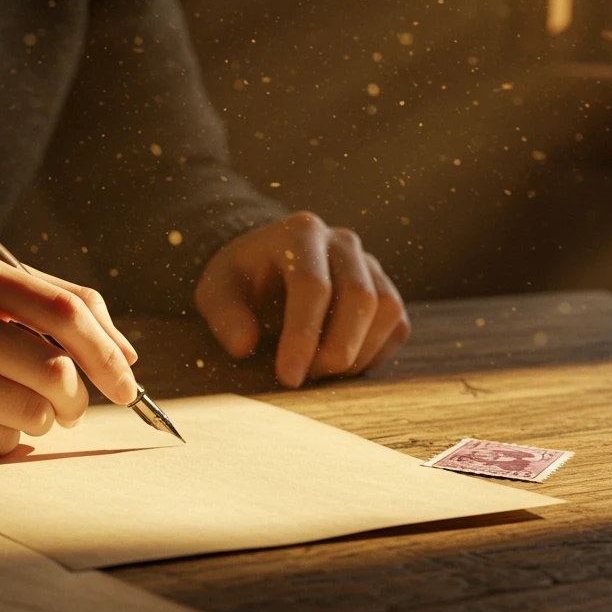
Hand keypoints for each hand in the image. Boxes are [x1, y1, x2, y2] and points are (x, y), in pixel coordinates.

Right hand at [0, 248, 138, 455]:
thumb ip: (36, 300)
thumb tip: (122, 352)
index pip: (66, 310)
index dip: (110, 351)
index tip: (127, 380)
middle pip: (55, 371)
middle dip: (78, 399)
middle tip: (70, 407)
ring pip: (30, 414)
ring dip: (38, 421)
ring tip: (10, 408)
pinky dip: (0, 439)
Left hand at [193, 211, 409, 386]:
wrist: (267, 265)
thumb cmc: (241, 280)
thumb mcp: (215, 291)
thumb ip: (224, 315)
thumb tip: (244, 346)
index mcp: (300, 233)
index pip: (313, 286)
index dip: (303, 336)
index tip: (288, 376)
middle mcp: (343, 241)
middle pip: (359, 298)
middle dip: (334, 350)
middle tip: (302, 379)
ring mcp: (370, 263)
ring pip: (387, 311)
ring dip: (356, 354)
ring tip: (317, 371)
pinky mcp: (385, 289)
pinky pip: (396, 326)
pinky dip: (372, 355)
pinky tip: (338, 366)